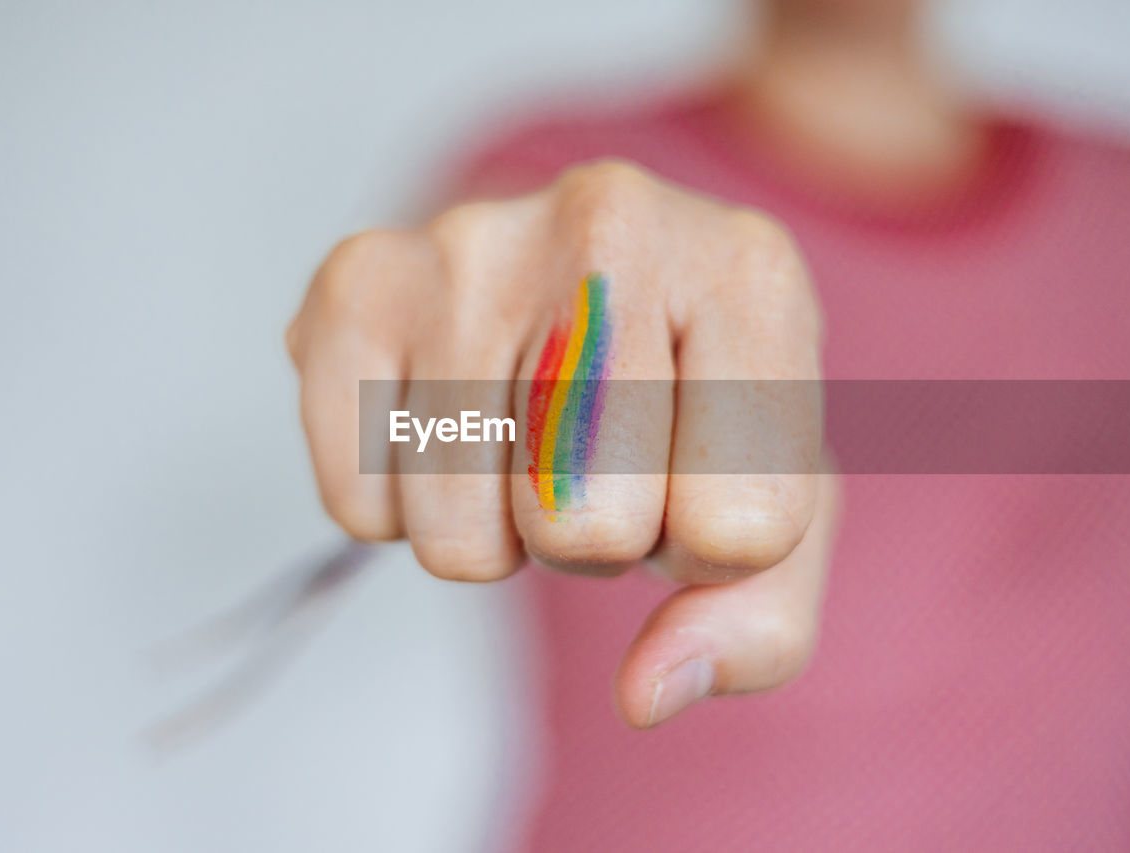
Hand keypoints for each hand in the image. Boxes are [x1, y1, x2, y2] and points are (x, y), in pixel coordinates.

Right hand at [287, 160, 836, 726]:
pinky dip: (404, 510)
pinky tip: (447, 427)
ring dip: (496, 529)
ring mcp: (470, 242)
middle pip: (585, 529)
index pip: (740, 527)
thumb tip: (647, 690)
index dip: (709, 549)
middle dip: (595, 540)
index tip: (694, 477)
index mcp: (751, 273)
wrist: (582, 283)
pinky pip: (359, 508)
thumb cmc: (686, 404)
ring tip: (522, 437)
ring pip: (457, 535)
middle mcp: (612, 222)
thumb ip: (756, 626)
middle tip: (596, 460)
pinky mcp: (356, 282)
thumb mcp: (773, 513)